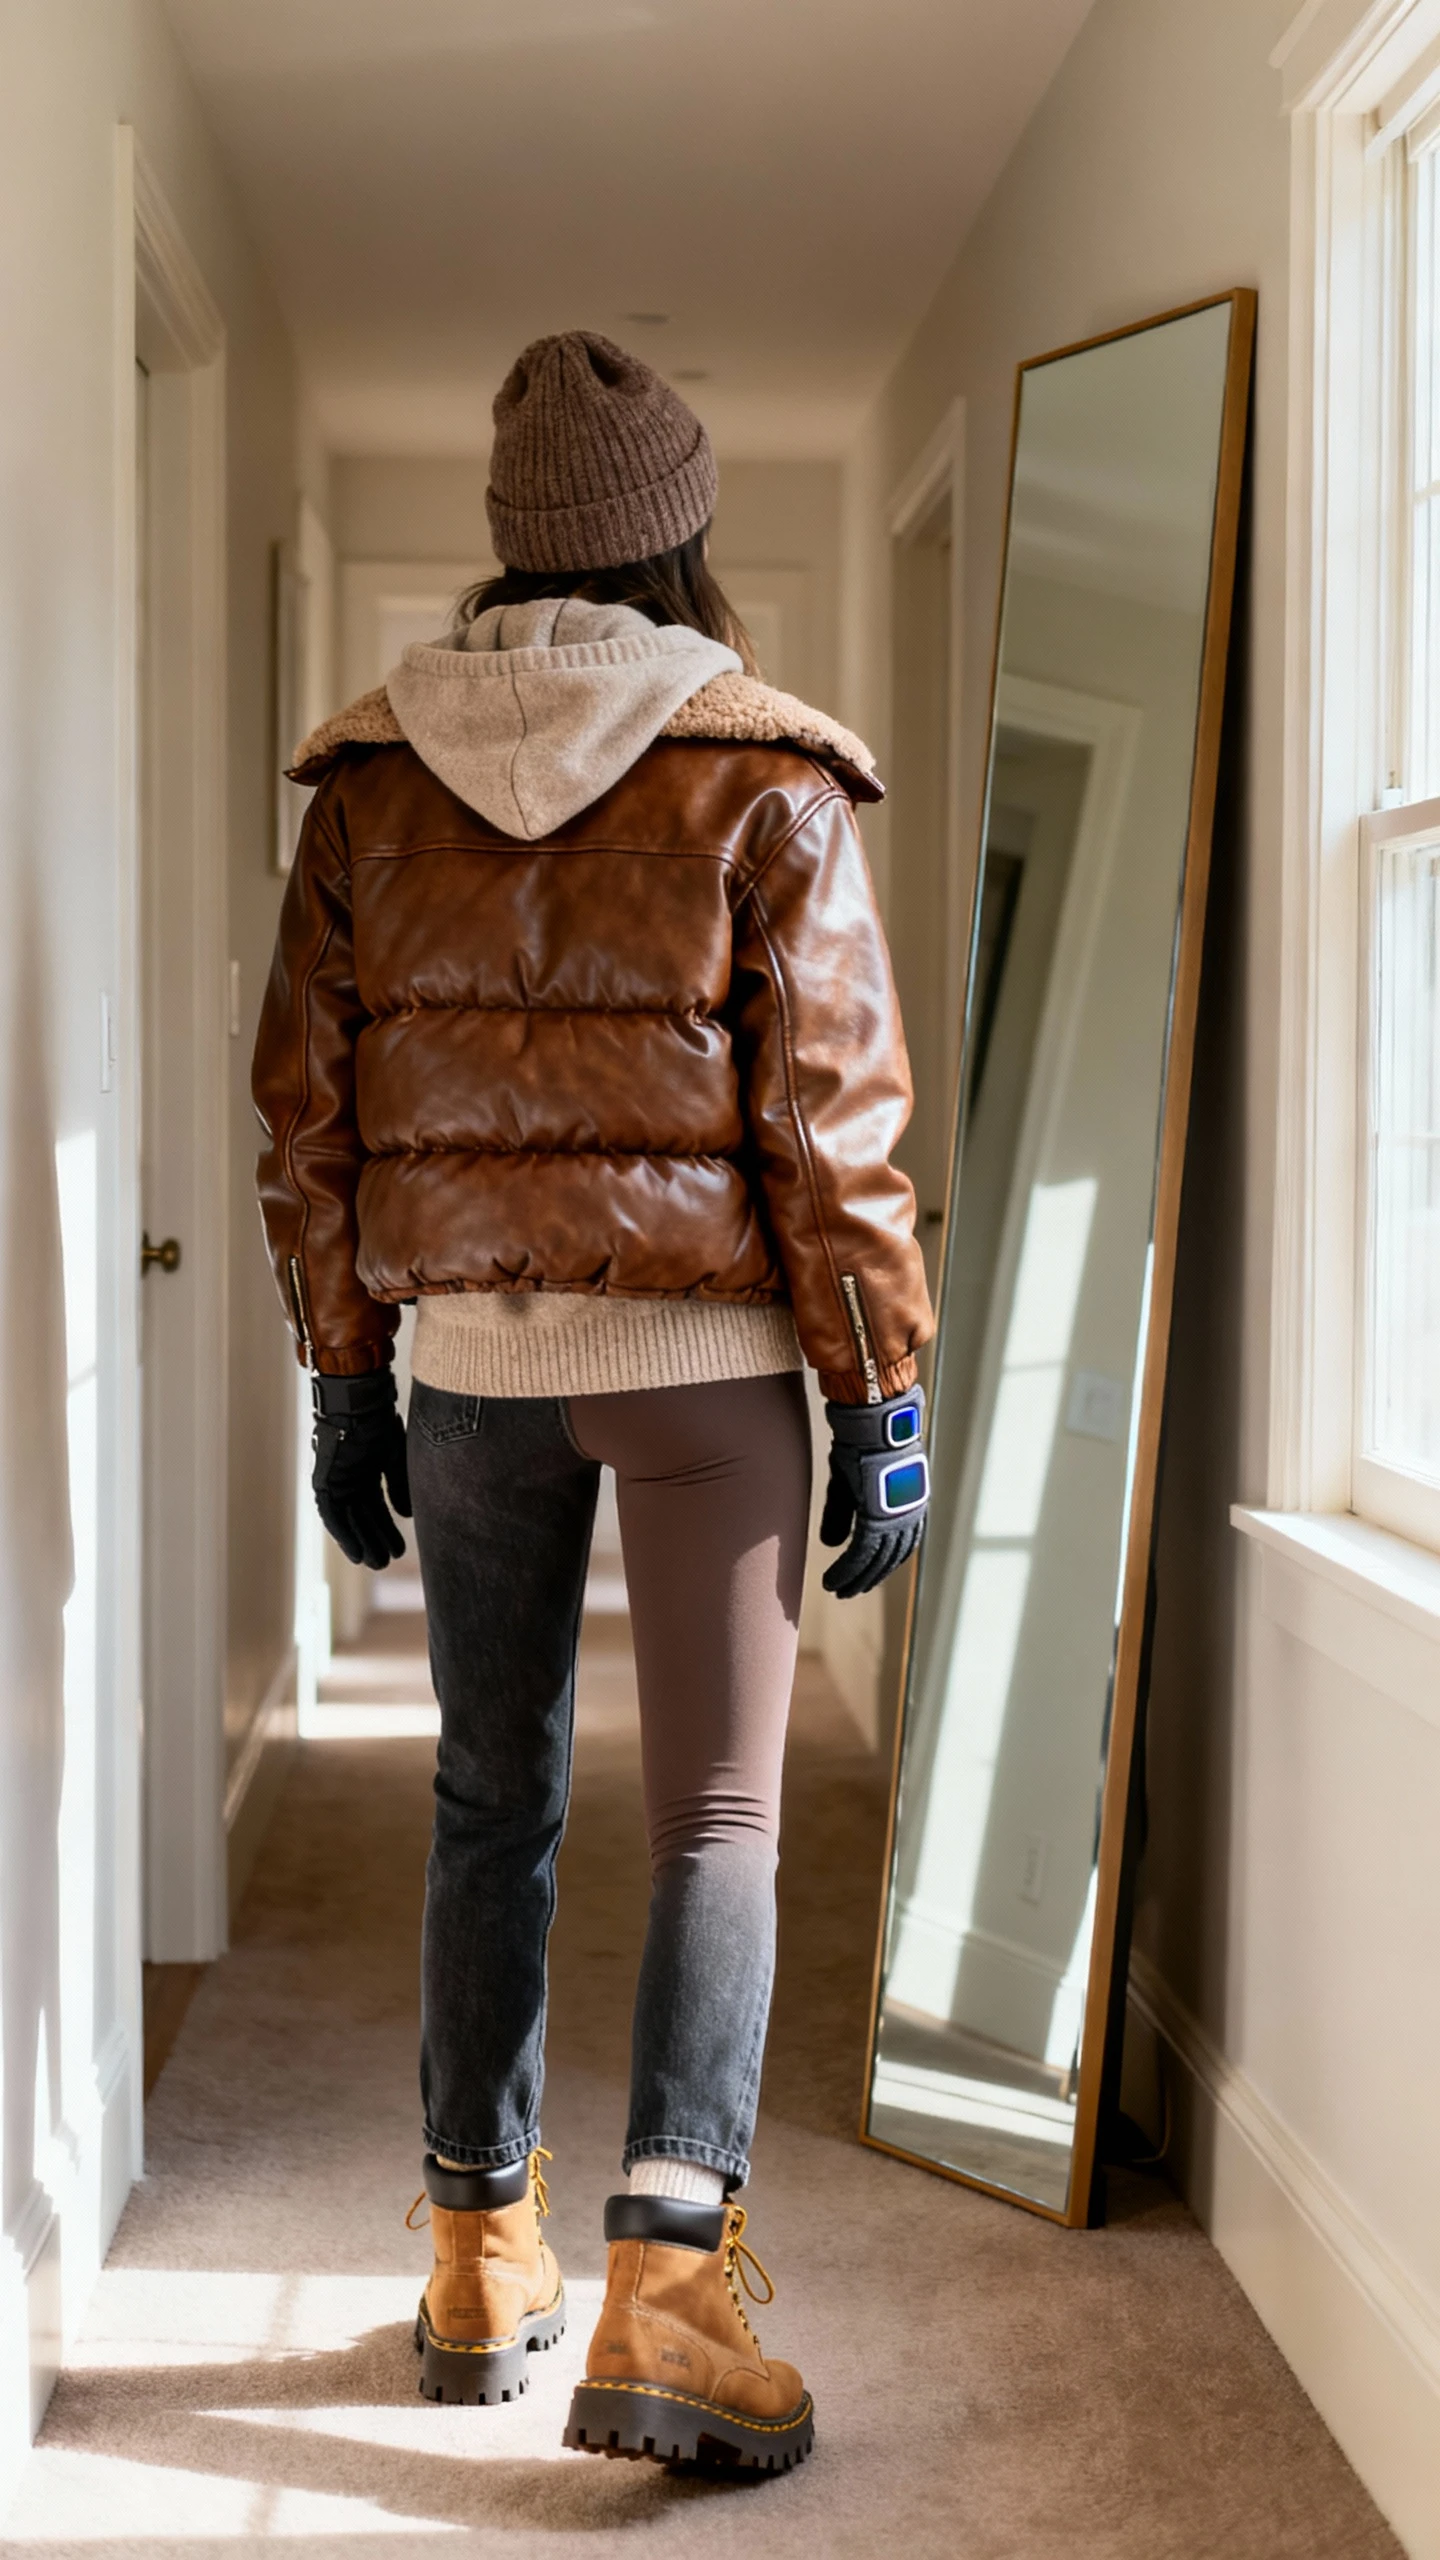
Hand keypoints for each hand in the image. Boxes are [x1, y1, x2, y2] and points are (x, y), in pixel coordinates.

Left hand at [311, 1370, 411, 1568]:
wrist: (361, 1405)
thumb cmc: (380, 1424)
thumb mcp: (396, 1459)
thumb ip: (400, 1487)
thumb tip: (407, 1515)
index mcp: (367, 1470)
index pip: (377, 1507)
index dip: (387, 1529)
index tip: (399, 1550)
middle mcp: (350, 1478)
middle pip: (363, 1517)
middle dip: (375, 1540)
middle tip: (386, 1562)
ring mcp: (336, 1480)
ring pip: (349, 1520)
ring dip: (360, 1542)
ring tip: (375, 1563)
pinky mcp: (324, 1482)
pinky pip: (332, 1515)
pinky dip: (342, 1534)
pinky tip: (354, 1553)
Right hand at [819, 1384, 928, 1598]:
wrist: (869, 1425)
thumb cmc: (859, 1448)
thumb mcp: (849, 1485)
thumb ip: (842, 1515)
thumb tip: (831, 1544)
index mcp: (907, 1507)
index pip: (896, 1547)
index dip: (878, 1565)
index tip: (861, 1579)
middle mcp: (908, 1515)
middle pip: (888, 1559)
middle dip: (867, 1578)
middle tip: (848, 1592)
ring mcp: (896, 1517)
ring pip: (876, 1560)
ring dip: (856, 1579)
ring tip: (838, 1589)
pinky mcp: (879, 1517)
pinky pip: (863, 1553)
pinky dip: (848, 1569)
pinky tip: (835, 1579)